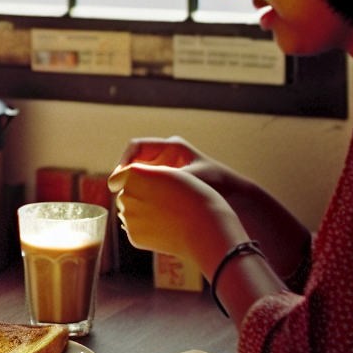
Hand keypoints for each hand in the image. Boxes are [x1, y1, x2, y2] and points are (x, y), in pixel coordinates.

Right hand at [109, 136, 242, 200]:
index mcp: (172, 146)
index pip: (137, 146)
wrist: (235, 195)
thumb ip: (163, 180)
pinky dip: (140, 191)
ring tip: (126, 201)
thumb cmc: (217, 185)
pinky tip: (139, 206)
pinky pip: (147, 182)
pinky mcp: (168, 180)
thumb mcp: (190, 180)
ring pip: (139, 173)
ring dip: (131, 184)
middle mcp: (167, 154)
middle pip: (135, 159)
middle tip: (117, 192)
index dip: (123, 161)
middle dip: (124, 174)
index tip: (117, 178)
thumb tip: (134, 184)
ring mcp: (167, 167)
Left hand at [109, 163, 245, 274]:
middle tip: (165, 203)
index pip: (118, 177)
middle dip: (138, 198)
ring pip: (129, 213)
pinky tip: (165, 229)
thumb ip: (142, 175)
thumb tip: (116, 184)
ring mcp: (129, 217)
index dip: (133, 182)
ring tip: (168, 215)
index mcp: (135, 174)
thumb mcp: (170, 174)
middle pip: (125, 195)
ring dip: (142, 213)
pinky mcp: (133, 237)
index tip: (150, 187)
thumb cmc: (194, 197)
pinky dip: (147, 230)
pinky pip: (135, 230)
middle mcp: (126, 194)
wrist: (208, 229)